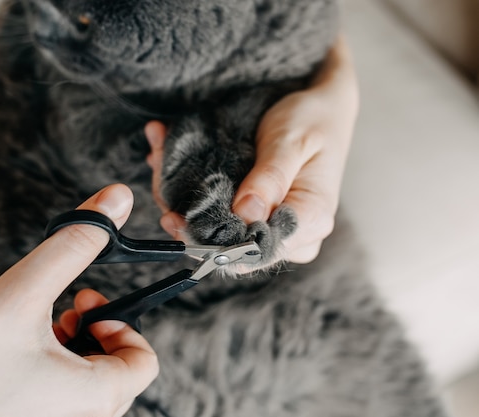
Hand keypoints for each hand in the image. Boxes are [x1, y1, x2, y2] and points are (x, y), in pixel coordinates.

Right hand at [0, 184, 158, 416]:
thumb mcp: (25, 291)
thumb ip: (75, 243)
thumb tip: (117, 198)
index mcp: (94, 399)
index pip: (145, 360)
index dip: (123, 323)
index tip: (87, 303)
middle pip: (119, 370)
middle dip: (96, 333)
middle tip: (64, 311)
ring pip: (91, 384)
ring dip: (74, 350)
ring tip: (38, 330)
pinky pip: (65, 399)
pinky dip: (56, 370)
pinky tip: (21, 352)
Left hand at [146, 37, 358, 263]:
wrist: (323, 110)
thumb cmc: (313, 122)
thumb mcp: (291, 142)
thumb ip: (269, 180)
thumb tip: (244, 215)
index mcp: (310, 221)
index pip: (255, 251)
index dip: (212, 241)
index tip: (177, 215)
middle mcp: (293, 236)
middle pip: (229, 247)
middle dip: (186, 214)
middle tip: (157, 165)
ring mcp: (274, 230)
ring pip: (217, 234)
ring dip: (179, 199)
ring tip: (157, 153)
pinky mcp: (259, 220)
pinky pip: (220, 219)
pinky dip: (188, 194)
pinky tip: (166, 160)